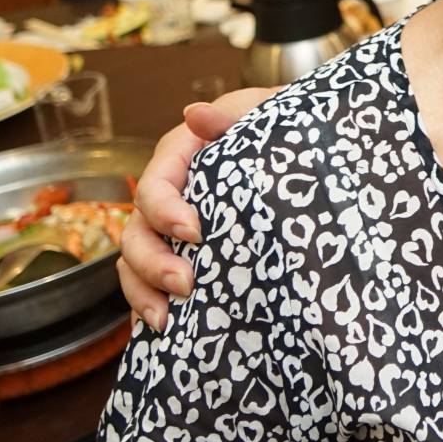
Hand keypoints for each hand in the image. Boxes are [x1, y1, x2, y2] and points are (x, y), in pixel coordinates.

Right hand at [117, 87, 277, 327]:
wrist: (307, 145)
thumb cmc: (279, 125)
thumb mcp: (261, 112)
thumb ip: (230, 115)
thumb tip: (194, 114)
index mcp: (180, 158)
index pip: (155, 187)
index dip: (165, 211)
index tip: (195, 232)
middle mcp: (169, 195)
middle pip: (138, 232)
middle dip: (152, 262)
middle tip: (185, 285)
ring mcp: (172, 230)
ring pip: (136, 262)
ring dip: (145, 292)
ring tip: (167, 319)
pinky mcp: (186, 255)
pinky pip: (154, 283)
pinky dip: (152, 305)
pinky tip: (169, 329)